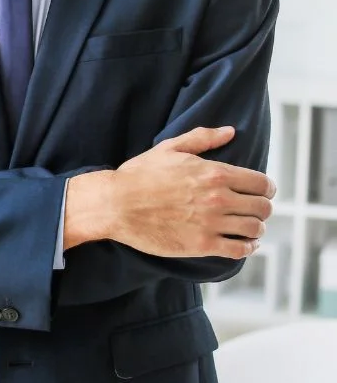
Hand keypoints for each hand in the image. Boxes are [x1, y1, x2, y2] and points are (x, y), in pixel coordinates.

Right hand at [65, 126, 275, 259]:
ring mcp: (211, 224)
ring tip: (252, 227)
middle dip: (264, 207)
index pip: (261, 183)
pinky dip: (248, 248)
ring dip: (257, 228)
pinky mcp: (201, 245)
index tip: (264, 191)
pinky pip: (238, 250)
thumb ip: (203, 138)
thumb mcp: (170, 148)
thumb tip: (230, 132)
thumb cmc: (140, 174)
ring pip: (254, 229)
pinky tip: (245, 244)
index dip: (267, 187)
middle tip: (258, 209)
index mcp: (214, 173)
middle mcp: (218, 198)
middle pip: (262, 207)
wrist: (117, 204)